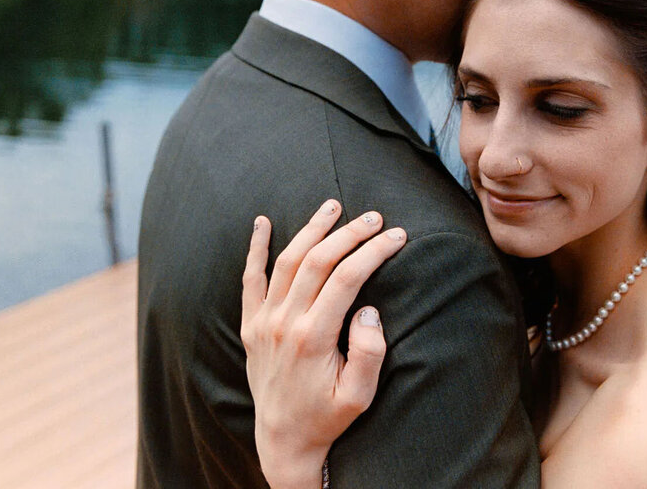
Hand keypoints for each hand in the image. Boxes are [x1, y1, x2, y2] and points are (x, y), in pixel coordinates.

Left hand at [241, 200, 406, 488]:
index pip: (346, 278)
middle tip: (375, 216)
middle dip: (349, 233)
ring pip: (286, 261)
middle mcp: (284, 323)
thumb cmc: (327, 417)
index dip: (373, 252)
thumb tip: (369, 311)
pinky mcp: (250, 325)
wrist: (283, 440)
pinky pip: (250, 279)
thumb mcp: (359, 396)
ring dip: (311, 229)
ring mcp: (263, 321)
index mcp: (313, 337)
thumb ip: (368, 354)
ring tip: (333, 205)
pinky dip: (255, 248)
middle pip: (317, 261)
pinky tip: (262, 223)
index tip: (396, 236)